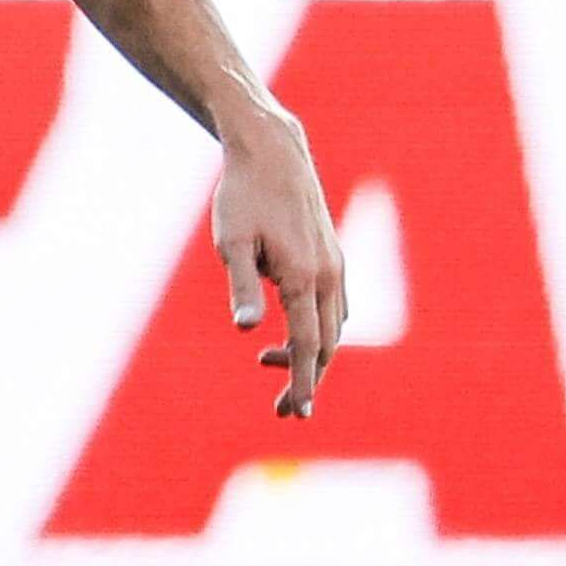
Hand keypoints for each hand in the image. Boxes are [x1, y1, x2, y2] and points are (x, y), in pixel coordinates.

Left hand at [211, 111, 342, 418]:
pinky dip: (318, 328)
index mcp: (303, 277)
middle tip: (283, 409)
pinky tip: (291, 332)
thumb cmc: (243, 197)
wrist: (273, 153)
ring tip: (269, 366)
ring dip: (310, 354)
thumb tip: (247, 330)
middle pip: (326, 343)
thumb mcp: (230, 243)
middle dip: (307, 379)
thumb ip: (241, 288)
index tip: (297, 412)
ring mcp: (335, 265)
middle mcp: (328, 275)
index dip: (302, 382)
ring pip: (333, 326)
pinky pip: (334, 306)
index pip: (307, 345)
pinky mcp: (332, 256)